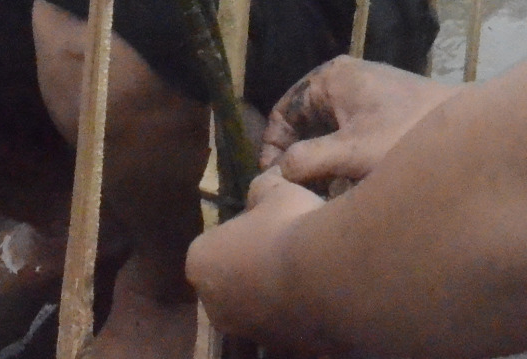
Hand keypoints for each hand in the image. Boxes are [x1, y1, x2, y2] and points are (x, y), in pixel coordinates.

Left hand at [185, 166, 326, 347]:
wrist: (326, 277)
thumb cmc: (289, 227)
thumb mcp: (276, 192)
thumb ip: (263, 189)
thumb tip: (264, 183)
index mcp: (200, 263)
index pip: (214, 244)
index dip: (240, 232)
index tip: (265, 224)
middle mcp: (214, 305)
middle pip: (231, 279)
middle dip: (252, 267)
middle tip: (284, 246)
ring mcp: (246, 331)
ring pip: (256, 305)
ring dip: (273, 291)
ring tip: (307, 268)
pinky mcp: (278, 347)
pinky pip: (282, 323)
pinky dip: (295, 310)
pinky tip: (318, 291)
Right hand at [260, 57, 453, 191]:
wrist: (472, 134)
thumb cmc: (407, 136)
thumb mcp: (351, 153)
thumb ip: (308, 161)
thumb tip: (277, 173)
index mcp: (331, 78)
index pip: (283, 111)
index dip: (273, 147)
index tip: (274, 181)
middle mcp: (345, 79)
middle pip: (304, 122)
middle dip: (298, 157)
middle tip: (298, 192)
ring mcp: (366, 94)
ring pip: (326, 131)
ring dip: (320, 161)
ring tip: (322, 193)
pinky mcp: (384, 112)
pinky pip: (348, 135)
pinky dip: (342, 159)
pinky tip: (349, 185)